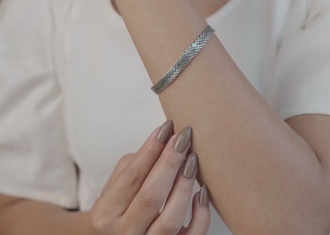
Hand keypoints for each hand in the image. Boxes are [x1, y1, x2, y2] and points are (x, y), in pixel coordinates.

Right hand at [89, 121, 209, 234]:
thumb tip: (163, 140)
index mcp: (105, 213)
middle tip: (183, 137)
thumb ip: (135, 165)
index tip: (167, 127)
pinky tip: (201, 192)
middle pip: (150, 196)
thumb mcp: (116, 185)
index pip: (132, 177)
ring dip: (184, 185)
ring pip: (170, 219)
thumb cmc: (120, 207)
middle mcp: (123, 233)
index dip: (151, 150)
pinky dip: (200, 216)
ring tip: (192, 159)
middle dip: (169, 162)